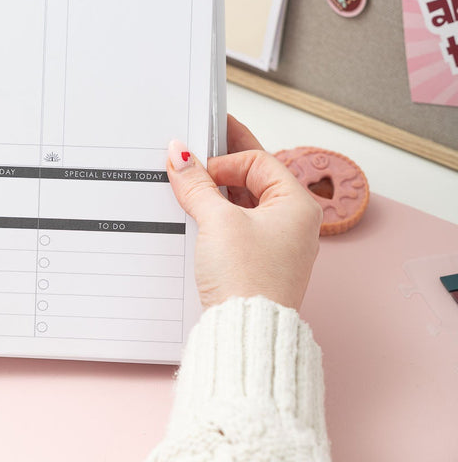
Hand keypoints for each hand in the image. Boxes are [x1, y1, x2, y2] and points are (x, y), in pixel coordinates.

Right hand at [167, 116, 322, 310]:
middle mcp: (292, 222)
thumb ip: (197, 184)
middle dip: (224, 164)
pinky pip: (238, 223)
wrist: (245, 333)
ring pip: (244, 201)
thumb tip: (181, 156)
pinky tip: (197, 210)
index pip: (259, 161)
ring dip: (218, 190)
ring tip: (191, 180)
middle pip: (254, 178)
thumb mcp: (218, 220)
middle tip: (198, 145)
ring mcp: (276, 243)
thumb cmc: (247, 280)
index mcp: (296, 205)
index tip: (197, 166)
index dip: (225, 159)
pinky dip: (218, 212)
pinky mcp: (258, 260)